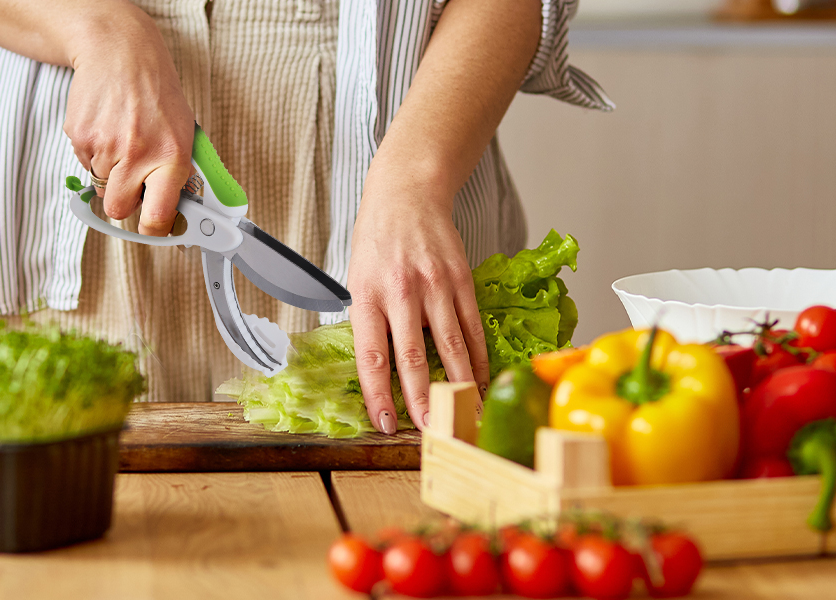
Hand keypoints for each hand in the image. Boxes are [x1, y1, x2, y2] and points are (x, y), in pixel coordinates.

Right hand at [63, 8, 193, 235]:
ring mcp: (105, 146)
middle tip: (131, 178)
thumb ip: (177, 172)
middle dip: (122, 199)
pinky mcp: (80, 136)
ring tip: (121, 137)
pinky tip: (105, 127)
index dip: (154, 229)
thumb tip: (179, 210)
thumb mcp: (182, 130)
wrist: (120, 52)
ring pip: (100, 184)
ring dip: (108, 170)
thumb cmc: (155, 91)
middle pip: (118, 208)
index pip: (159, 215)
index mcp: (171, 156)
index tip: (153, 229)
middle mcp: (138, 154)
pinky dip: (93, 151)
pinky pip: (84, 162)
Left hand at [348, 185, 488, 434]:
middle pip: (413, 357)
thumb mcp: (358, 278)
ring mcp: (436, 285)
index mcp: (368, 294)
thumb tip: (381, 369)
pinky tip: (478, 382)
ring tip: (464, 417)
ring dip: (458, 387)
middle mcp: (402, 292)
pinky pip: (472, 328)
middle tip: (431, 432)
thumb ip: (370, 320)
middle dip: (422, 400)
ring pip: (451, 347)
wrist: (409, 193)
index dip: (378, 394)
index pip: (372, 356)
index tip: (385, 423)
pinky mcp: (461, 280)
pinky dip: (476, 359)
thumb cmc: (377, 239)